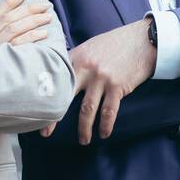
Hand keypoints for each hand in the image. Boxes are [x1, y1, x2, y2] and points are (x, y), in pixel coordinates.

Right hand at [0, 0, 51, 45]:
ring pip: (14, 29)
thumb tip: (10, 23)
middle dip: (28, 10)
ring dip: (33, 21)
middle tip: (45, 6)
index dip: (9, 2)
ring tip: (48, 17)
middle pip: (9, 19)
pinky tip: (43, 33)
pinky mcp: (3, 60)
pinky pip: (19, 45)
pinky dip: (31, 37)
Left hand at [40, 18, 155, 143]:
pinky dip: (105, 125)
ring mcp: (101, 78)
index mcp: (75, 57)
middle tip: (46, 132)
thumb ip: (76, 61)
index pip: (55, 80)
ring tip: (83, 140)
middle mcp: (85, 68)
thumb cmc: (115, 43)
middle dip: (54, 117)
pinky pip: (109, 111)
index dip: (44, 97)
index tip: (36, 111)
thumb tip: (61, 76)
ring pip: (87, 109)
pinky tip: (104, 133)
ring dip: (84, 128)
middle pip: (65, 97)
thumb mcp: (90, 47)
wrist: (143, 40)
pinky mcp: (117, 86)